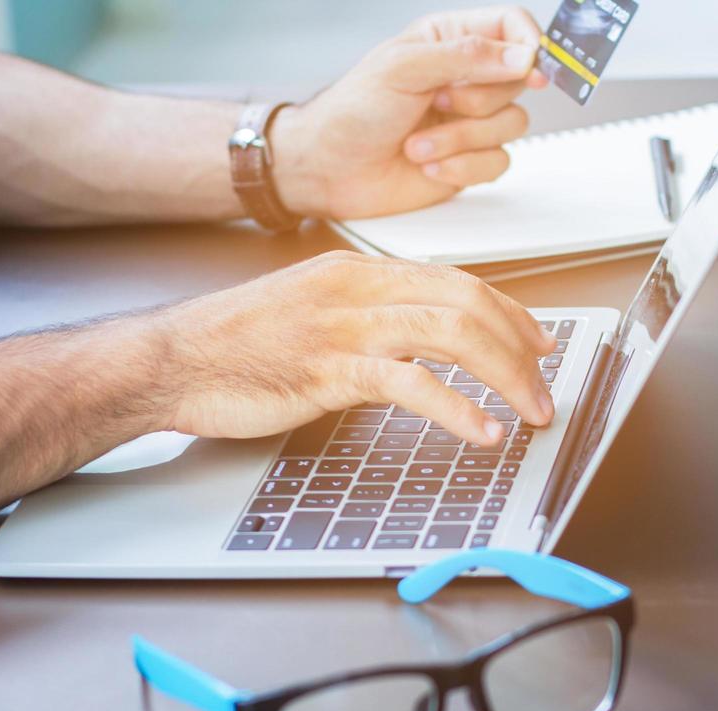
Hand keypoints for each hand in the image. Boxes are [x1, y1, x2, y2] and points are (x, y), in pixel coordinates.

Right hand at [154, 252, 555, 445]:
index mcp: (358, 273)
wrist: (171, 360)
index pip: (455, 282)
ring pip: (450, 333)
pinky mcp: (328, 368)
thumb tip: (423, 348)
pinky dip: (456, 408)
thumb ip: (368, 322)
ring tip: (531, 413)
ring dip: (505, 376)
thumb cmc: (236, 346)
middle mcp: (358, 289)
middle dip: (519, 348)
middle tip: (545, 388)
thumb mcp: (313, 317)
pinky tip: (483, 430)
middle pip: (466, 303)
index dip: (508, 312)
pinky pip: (409, 382)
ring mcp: (344, 325)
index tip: (538, 342)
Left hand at [269, 6, 547, 219]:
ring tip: (418, 145)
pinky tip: (428, 166)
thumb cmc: (353, 111)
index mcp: (449, 39)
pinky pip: (497, 163)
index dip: (528, 45)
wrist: (330, 170)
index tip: (528, 67)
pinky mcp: (470, 159)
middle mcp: (465, 78)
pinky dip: (461, 168)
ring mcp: (470, 121)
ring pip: (512, 126)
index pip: (511, 26)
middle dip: (478, 101)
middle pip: (518, 80)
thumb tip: (522, 56)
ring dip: (461, 140)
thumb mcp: (404, 67)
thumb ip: (467, 56)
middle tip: (436, 104)